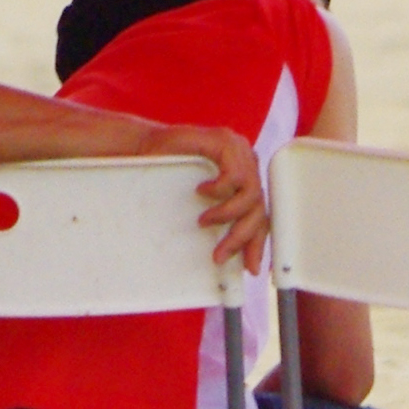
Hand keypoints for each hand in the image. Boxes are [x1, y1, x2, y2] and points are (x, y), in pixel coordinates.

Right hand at [139, 123, 267, 275]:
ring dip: (227, 216)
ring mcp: (239, 150)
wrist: (147, 147)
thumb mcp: (200, 202)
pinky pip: (235, 176)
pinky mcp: (225, 142)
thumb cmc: (170, 174)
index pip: (261, 214)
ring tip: (204, 221)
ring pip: (251, 195)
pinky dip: (219, 190)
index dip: (258, 243)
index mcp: (245, 177)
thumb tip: (226, 254)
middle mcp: (247, 163)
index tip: (250, 267)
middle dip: (240, 237)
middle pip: (258, 209)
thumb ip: (218, 217)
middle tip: (220, 254)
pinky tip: (202, 191)